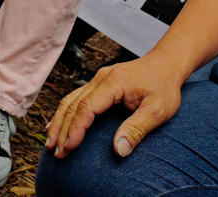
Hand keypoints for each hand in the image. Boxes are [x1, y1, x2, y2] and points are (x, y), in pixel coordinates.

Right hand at [45, 52, 184, 158]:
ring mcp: (99, 78)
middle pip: (74, 104)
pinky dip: (65, 112)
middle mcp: (102, 78)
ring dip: (60, 122)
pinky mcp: (99, 83)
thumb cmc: (164, 85)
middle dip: (63, 129)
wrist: (166, 63)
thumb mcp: (159, 110)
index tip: (69, 147)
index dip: (76, 128)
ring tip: (51, 143)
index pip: (87, 107)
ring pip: (71, 100)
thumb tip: (119, 150)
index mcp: (114, 82)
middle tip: (57, 152)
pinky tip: (58, 125)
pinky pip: (76, 97)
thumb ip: (137, 128)